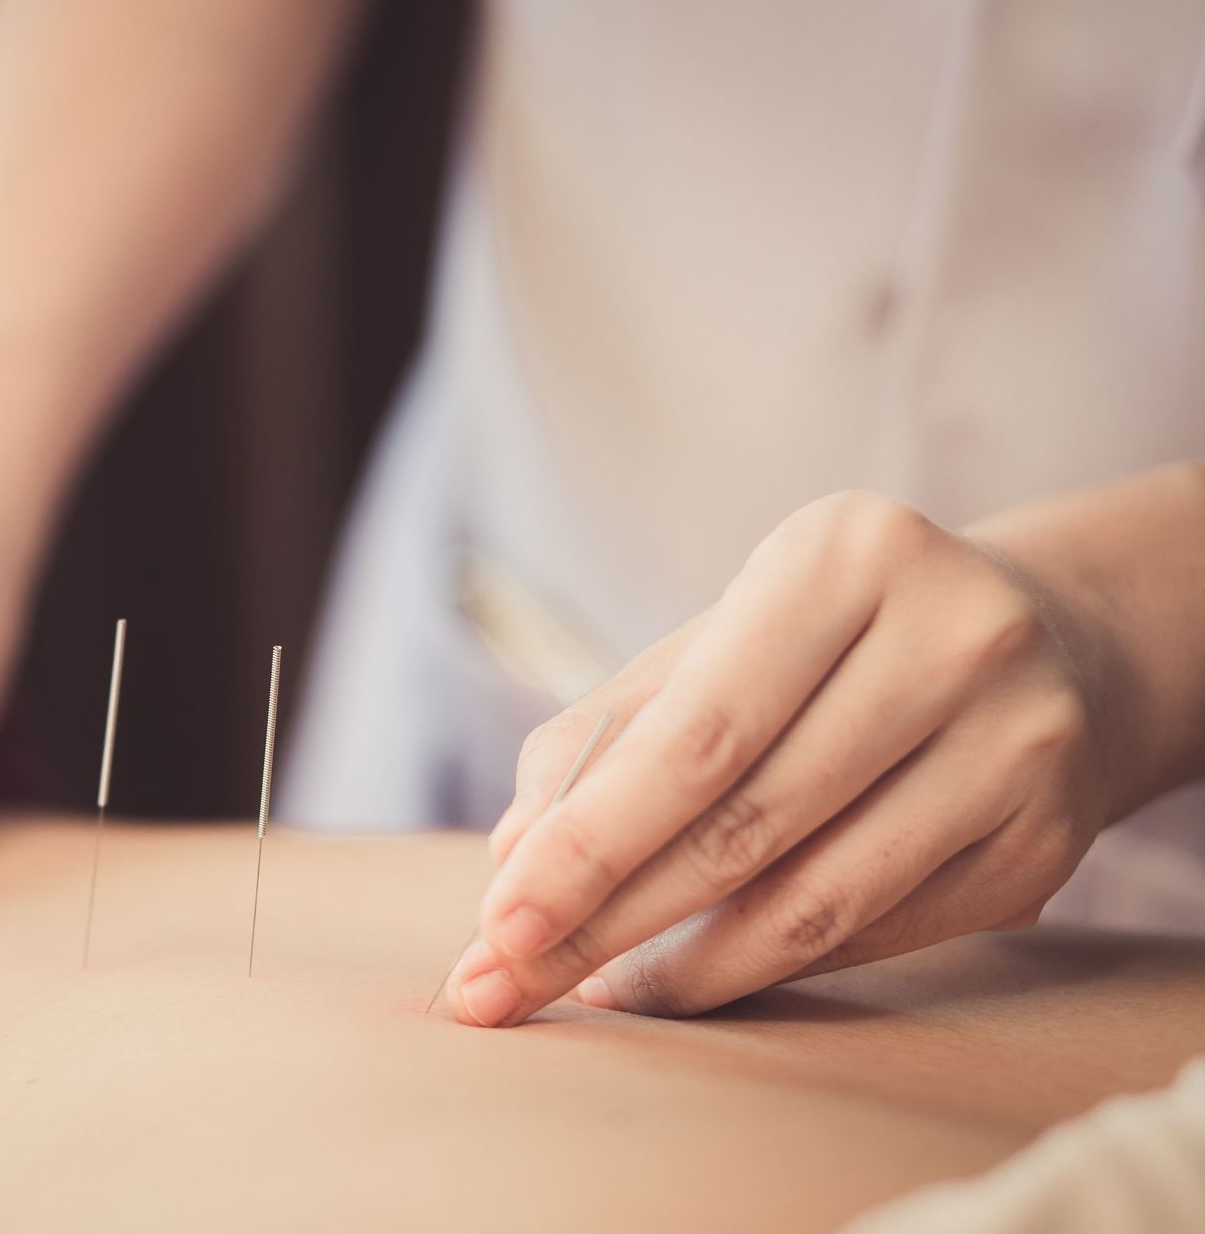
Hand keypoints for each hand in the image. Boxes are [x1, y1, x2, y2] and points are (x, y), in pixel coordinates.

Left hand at [445, 490, 1135, 1026]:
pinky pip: (876, 933)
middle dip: (605, 919)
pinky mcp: (1046, 842)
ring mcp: (1016, 743)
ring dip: (684, 967)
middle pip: (744, 825)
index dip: (588, 844)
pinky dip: (767, 967)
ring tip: (594, 987)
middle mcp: (951, 638)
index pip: (694, 734)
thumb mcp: (719, 639)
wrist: (1047, 640)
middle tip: (504, 988)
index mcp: (844, 557)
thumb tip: (514, 853)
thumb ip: (610, 731)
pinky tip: (693, 975)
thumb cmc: (829, 640)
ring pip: (815, 901)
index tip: (496, 926)